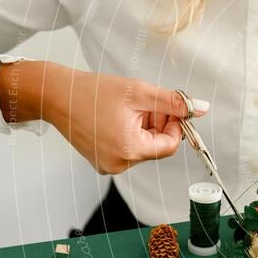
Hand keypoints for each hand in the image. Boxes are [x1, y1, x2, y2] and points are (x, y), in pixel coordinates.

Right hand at [0, 61, 208, 173]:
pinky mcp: (101, 162)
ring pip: (144, 148)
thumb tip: (202, 109)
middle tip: (147, 103)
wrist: (56, 95)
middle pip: (157, 147)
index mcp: (129, 150)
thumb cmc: (93, 91)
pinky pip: (128, 150)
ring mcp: (108, 165)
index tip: (170, 108)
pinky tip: (118, 117)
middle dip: (159, 124)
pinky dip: (131, 133)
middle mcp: (118, 164)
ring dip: (145, 127)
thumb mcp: (140, 92)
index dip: (176, 125)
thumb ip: (173, 102)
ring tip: (129, 108)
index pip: (170, 145)